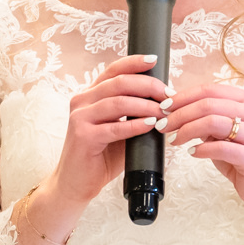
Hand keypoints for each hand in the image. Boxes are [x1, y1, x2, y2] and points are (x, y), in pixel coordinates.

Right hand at [46, 52, 171, 209]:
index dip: (134, 63)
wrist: (75, 183)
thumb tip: (163, 103)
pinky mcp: (83, 136)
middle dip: (148, 86)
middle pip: (119, 83)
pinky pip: (115, 127)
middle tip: (168, 94)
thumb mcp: (118, 130)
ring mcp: (80, 118)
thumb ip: (133, 114)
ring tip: (163, 112)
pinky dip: (135, 125)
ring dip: (145, 105)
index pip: (112, 70)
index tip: (154, 60)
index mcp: (90, 95)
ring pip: (118, 102)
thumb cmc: (100, 156)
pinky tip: (150, 126)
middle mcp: (82, 101)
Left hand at [164, 82, 243, 244]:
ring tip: (175, 140)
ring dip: (187, 130)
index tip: (164, 107)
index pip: (210, 89)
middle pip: (208, 103)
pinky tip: (193, 152)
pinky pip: (219, 147)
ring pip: (212, 121)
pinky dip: (201, 149)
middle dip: (180, 114)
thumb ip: (208, 119)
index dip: (183, 97)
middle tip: (163, 125)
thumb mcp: (225, 133)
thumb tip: (176, 109)